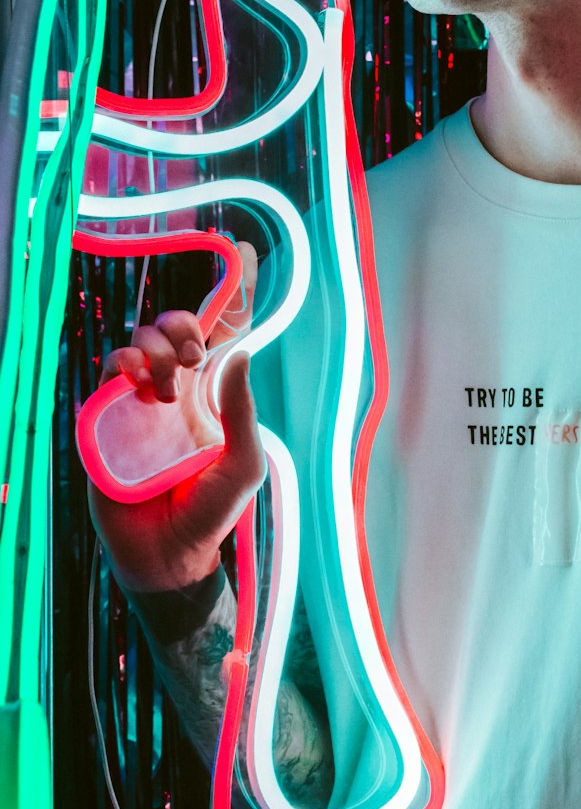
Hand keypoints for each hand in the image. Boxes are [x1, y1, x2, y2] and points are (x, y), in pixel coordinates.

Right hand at [88, 241, 266, 592]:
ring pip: (143, 340)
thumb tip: (241, 354)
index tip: (244, 254)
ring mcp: (142, 399)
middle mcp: (179, 388)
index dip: (235, 292)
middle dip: (187, 324)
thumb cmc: (210, 512)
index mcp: (215, 395)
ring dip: (157, 347)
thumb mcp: (242, 464)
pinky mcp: (109, 414)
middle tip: (196, 356)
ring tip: (165, 384)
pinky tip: (137, 380)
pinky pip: (112, 368)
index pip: (226, 333)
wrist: (166, 555)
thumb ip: (242, 411)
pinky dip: (124, 362)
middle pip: (179, 326)